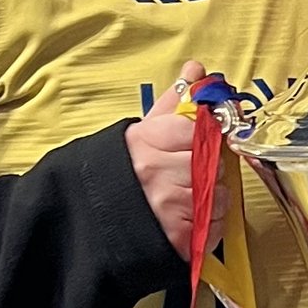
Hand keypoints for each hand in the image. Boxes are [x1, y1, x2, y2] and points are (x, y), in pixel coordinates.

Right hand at [125, 69, 212, 258]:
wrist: (88, 220)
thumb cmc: (119, 173)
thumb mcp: (142, 131)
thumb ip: (175, 101)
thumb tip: (197, 70)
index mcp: (147, 140)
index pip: (199, 128)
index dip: (203, 136)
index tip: (196, 143)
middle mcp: (155, 172)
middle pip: (212, 162)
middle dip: (207, 168)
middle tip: (186, 174)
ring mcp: (165, 206)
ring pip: (218, 194)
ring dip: (210, 198)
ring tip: (185, 197)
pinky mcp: (175, 238)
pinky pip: (213, 226)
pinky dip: (208, 224)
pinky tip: (187, 218)